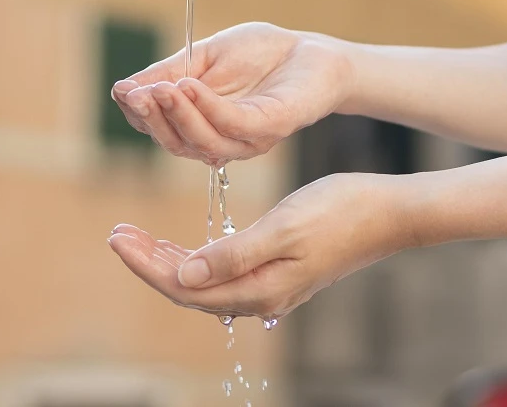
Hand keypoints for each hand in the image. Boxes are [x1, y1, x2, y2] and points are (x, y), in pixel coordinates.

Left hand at [106, 173, 409, 319]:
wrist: (389, 212)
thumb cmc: (341, 211)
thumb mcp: (283, 227)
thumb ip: (233, 254)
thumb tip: (184, 274)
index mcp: (259, 288)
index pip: (184, 286)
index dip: (147, 264)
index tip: (117, 237)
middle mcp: (261, 295)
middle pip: (188, 288)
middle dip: (149, 262)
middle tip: (117, 233)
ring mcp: (270, 286)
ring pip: (204, 281)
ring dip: (168, 260)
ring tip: (137, 237)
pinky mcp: (278, 272)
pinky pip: (223, 273)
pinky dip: (195, 258)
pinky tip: (182, 245)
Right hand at [110, 22, 354, 165]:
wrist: (311, 49)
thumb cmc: (260, 54)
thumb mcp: (203, 57)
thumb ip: (168, 73)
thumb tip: (122, 89)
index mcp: (201, 126)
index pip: (160, 129)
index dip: (139, 113)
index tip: (122, 90)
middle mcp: (221, 141)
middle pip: (176, 143)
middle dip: (152, 119)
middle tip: (135, 94)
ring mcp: (246, 139)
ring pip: (202, 142)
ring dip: (177, 115)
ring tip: (160, 89)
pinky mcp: (271, 127)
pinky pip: (233, 125)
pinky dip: (207, 107)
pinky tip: (190, 86)